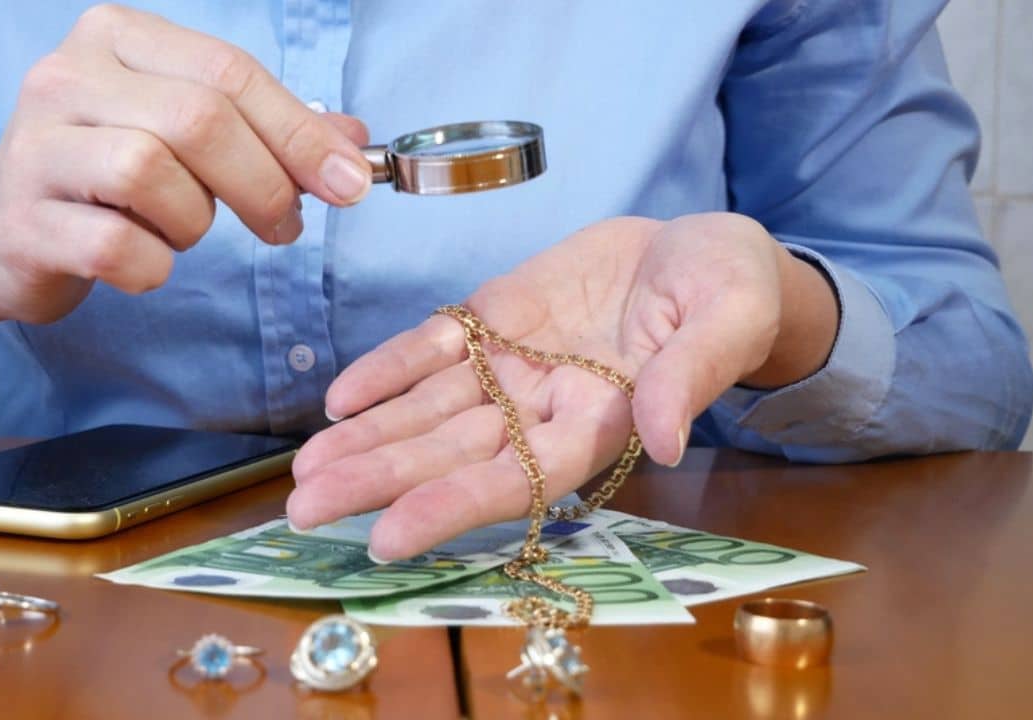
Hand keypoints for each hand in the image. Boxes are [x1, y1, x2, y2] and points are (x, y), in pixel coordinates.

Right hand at [0, 3, 371, 322]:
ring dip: (194, 221)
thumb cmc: (108, 176)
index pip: (229, 72)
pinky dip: (152, 266)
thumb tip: (353, 145)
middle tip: (284, 225)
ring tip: (181, 230)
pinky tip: (142, 261)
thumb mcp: (185, 133)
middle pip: (198, 119)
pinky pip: (117, 247)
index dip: (300, 132)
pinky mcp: (22, 223)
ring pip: (153, 174)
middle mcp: (66, 77)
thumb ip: (265, 129)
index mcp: (116, 37)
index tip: (350, 182)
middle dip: (264, 182)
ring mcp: (36, 149)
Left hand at [287, 213, 838, 560]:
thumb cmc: (729, 290)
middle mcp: (545, 407)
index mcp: (602, 423)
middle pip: (452, 454)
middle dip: (379, 481)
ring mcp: (515, 364)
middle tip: (304, 510)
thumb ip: (689, 376)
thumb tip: (663, 439)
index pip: (518, 480)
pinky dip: (388, 369)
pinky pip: (434, 346)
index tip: (387, 537)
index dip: (452, 508)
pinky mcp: (497, 316)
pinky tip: (340, 400)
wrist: (700, 245)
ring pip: (430, 409)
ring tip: (303, 469)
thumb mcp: (726, 319)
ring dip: (368, 438)